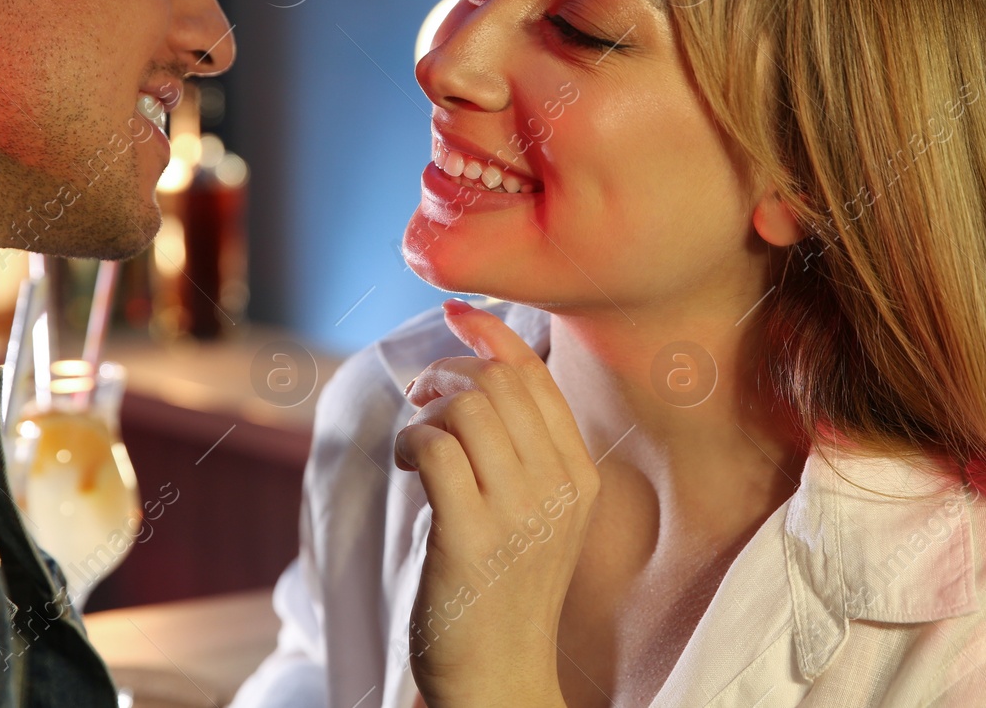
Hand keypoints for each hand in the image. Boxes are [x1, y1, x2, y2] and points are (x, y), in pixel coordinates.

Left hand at [394, 300, 596, 707]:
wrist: (496, 676)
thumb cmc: (504, 588)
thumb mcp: (535, 510)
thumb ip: (521, 446)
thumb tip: (480, 365)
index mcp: (579, 474)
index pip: (537, 376)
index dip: (493, 334)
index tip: (459, 314)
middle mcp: (557, 487)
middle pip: (498, 382)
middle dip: (447, 372)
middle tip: (420, 397)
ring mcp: (518, 512)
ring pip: (467, 407)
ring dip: (426, 409)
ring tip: (413, 439)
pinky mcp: (470, 536)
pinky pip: (435, 447)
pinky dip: (410, 441)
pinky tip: (406, 464)